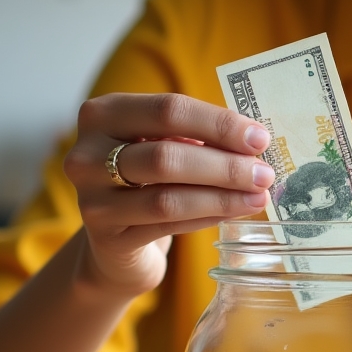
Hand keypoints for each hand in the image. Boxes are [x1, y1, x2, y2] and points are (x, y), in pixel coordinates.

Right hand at [63, 93, 273, 296]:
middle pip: (167, 155)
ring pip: (167, 197)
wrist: (114, 241)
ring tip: (259, 196)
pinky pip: (167, 226)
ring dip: (221, 196)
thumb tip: (254, 140)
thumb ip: (198, 137)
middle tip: (264, 173)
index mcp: (103, 115)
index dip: (219, 124)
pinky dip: (207, 217)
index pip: (168, 109)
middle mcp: (86, 154)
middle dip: (225, 165)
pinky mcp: (106, 238)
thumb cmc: (148, 180)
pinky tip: (235, 212)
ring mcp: (92, 199)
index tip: (259, 138)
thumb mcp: (165, 145)